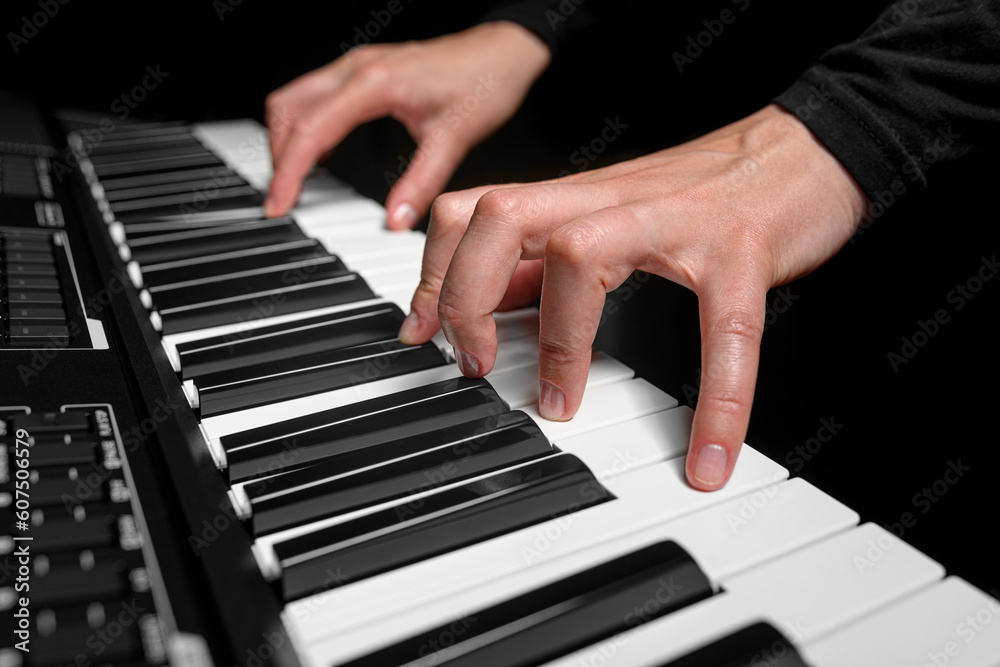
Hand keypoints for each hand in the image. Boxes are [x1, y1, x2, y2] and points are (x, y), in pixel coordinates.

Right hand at [264, 21, 549, 227]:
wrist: (501, 51)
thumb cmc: (483, 84)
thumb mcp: (453, 139)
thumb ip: (420, 183)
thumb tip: (394, 220)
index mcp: (374, 85)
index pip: (311, 131)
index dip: (288, 173)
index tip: (279, 204)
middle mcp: (357, 68)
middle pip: (288, 110)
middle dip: (279, 157)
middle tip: (284, 198)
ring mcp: (356, 65)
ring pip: (295, 99)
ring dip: (287, 138)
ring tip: (295, 180)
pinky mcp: (362, 70)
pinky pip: (314, 95)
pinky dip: (304, 125)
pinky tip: (320, 153)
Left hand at [399, 104, 866, 489]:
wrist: (802, 153)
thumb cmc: (706, 191)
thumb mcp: (614, 216)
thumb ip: (551, 253)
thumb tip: (494, 298)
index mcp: (578, 198)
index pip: (476, 213)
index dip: (436, 273)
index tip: (425, 334)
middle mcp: (612, 201)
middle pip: (501, 217)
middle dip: (464, 295)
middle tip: (477, 365)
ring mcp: (676, 222)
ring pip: (581, 254)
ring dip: (557, 340)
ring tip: (559, 404)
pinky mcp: (741, 252)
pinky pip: (723, 332)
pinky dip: (717, 402)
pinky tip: (710, 455)